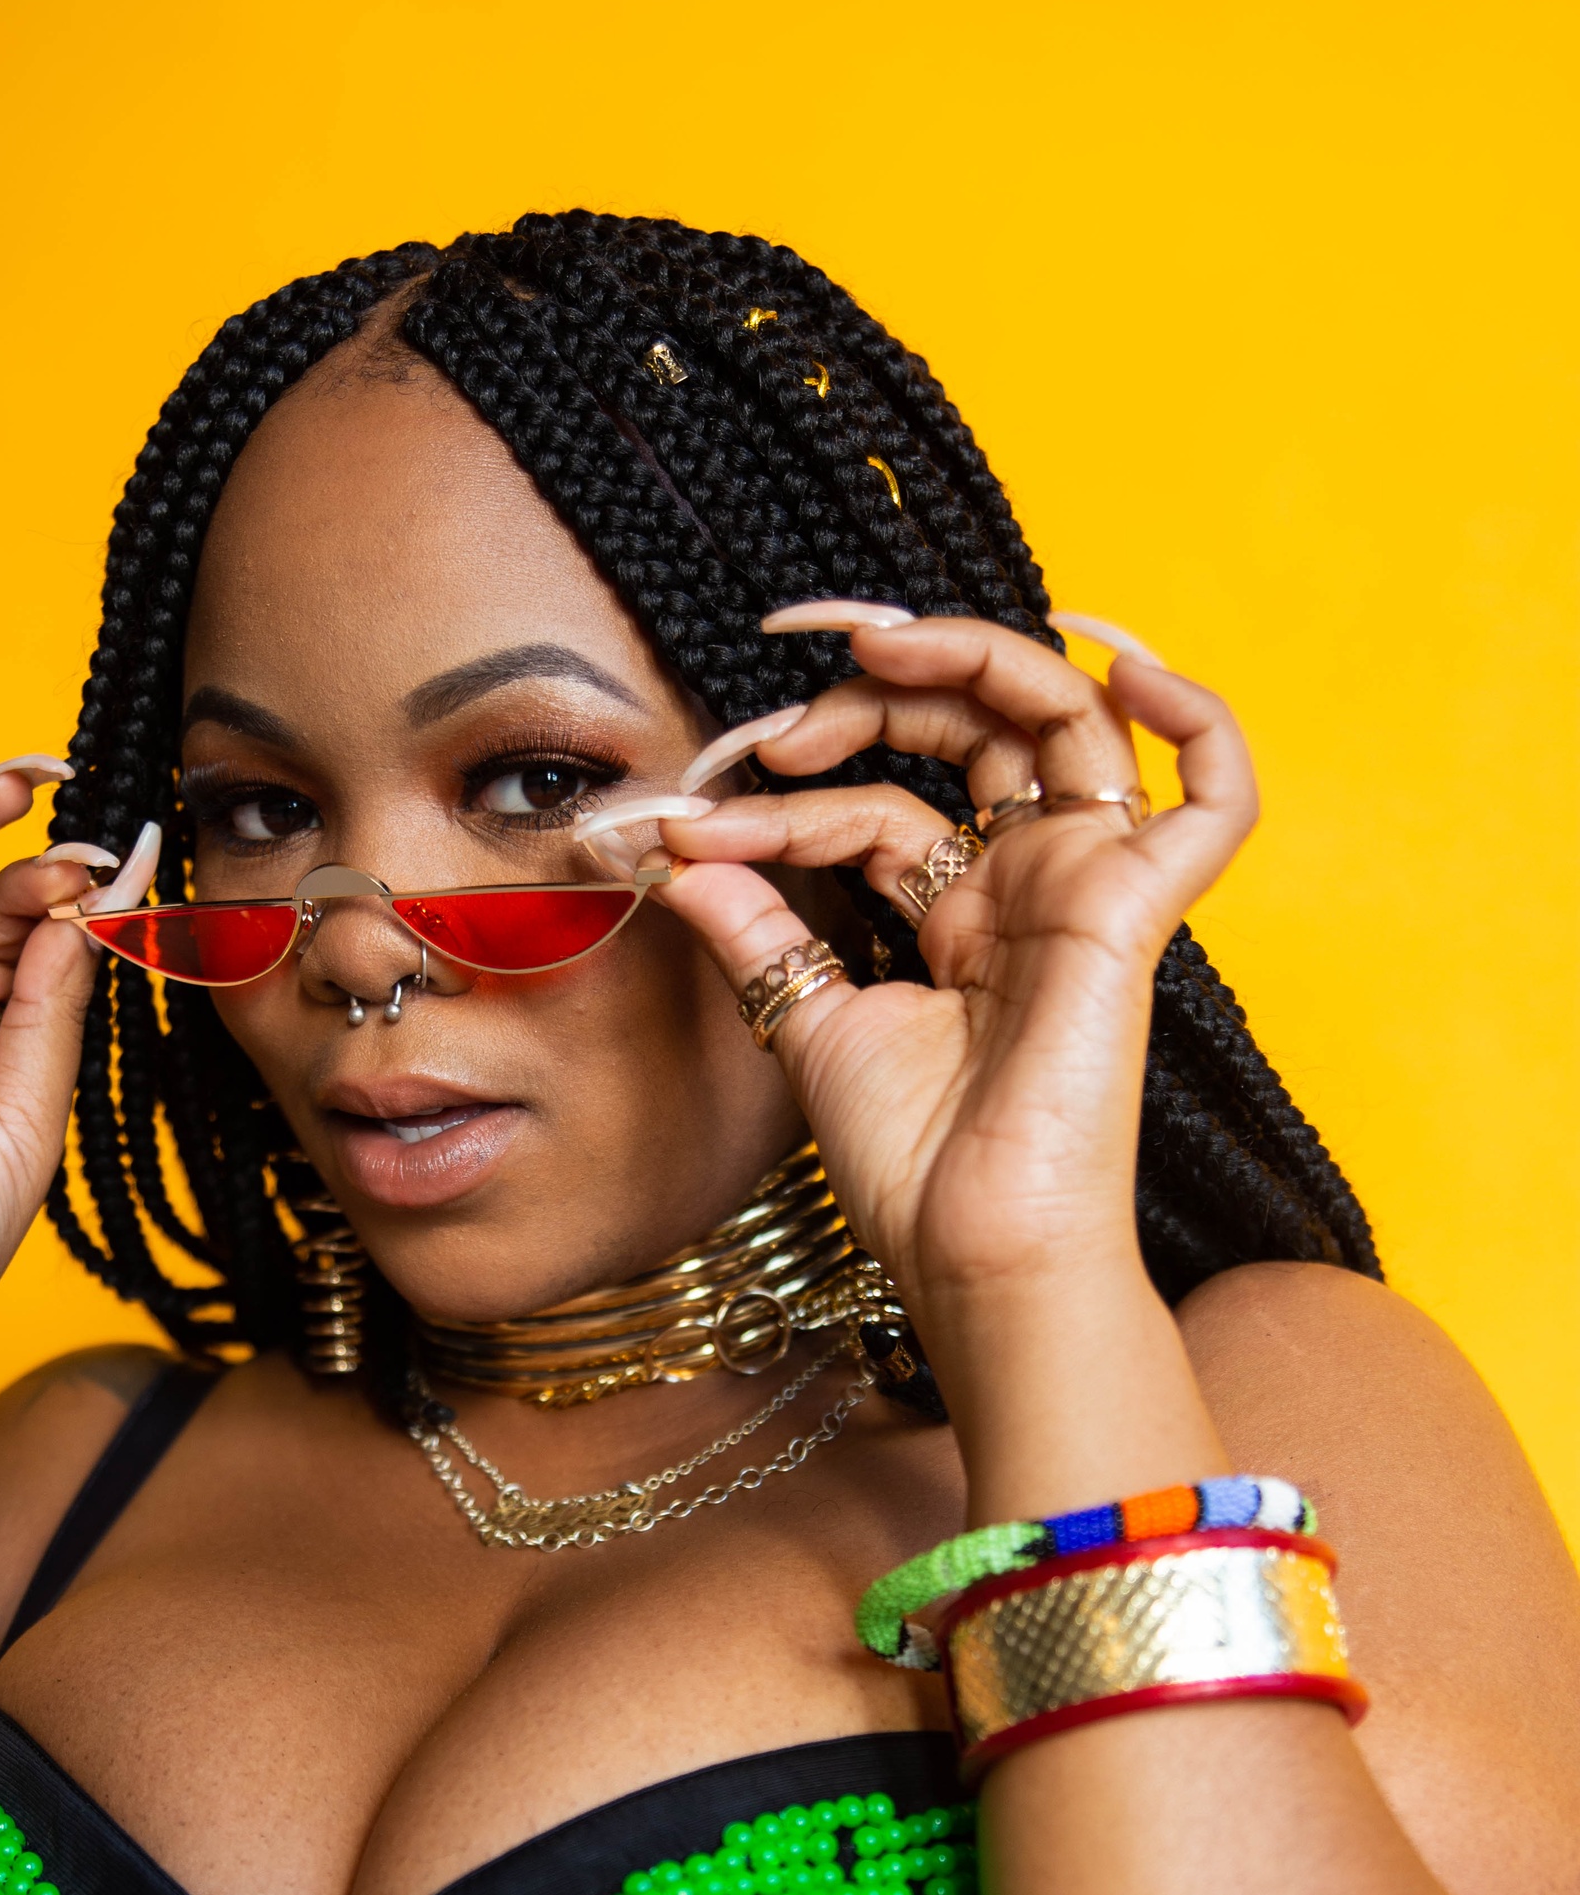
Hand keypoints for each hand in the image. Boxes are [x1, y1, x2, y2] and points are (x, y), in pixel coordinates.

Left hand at [651, 608, 1256, 1320]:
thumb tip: (677, 847)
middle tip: (782, 724)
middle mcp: (1030, 888)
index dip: (782, 802)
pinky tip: (1126, 664)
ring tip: (877, 648)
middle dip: (877, 697)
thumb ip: (752, 926)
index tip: (691, 827)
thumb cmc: (910, 1163)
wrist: (967, 1247)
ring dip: (979, 658)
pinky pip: (1217, 798)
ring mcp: (1087, 889)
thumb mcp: (803, 1017)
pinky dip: (1197, 715)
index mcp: (963, 914)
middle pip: (979, 732)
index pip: (879, 806)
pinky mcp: (1133, 909)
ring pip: (1071, 720)